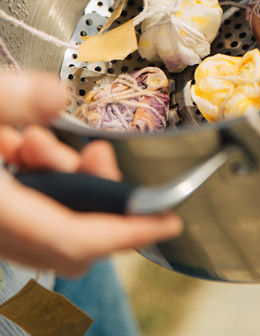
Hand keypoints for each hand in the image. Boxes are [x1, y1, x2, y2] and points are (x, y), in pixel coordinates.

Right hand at [0, 71, 180, 274]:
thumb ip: (11, 99)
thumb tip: (57, 96)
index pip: (74, 240)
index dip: (127, 232)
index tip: (168, 221)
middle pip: (65, 236)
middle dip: (93, 191)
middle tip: (97, 152)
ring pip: (42, 224)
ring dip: (56, 180)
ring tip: (35, 138)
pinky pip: (21, 215)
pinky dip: (32, 184)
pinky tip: (14, 144)